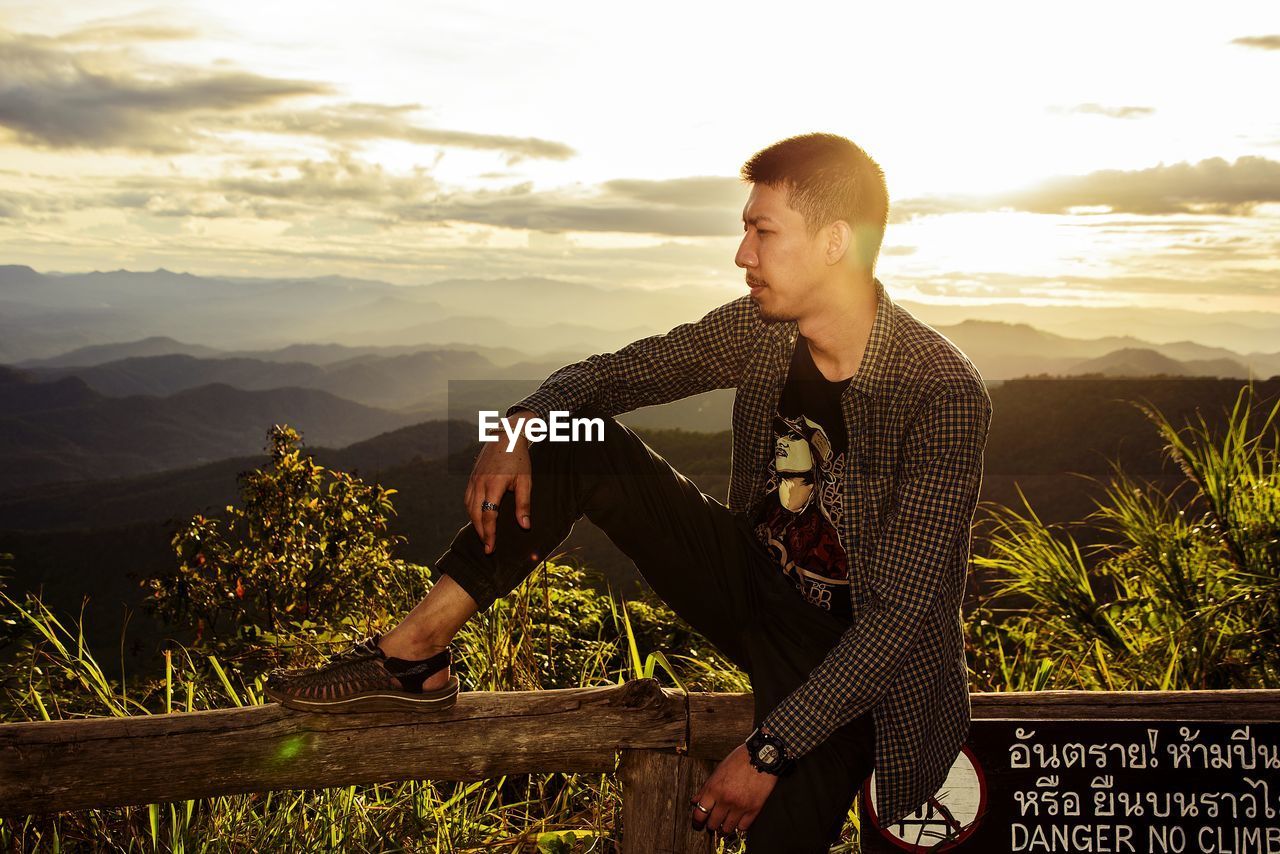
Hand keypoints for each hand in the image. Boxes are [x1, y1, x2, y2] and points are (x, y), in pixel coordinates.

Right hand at [464, 408, 534, 552]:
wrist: (507, 435)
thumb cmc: (519, 458)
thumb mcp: (526, 481)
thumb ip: (524, 504)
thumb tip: (524, 526)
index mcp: (494, 484)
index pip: (488, 515)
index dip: (489, 534)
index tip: (491, 547)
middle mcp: (480, 483)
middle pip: (475, 514)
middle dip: (481, 533)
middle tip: (487, 548)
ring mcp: (473, 479)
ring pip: (469, 507)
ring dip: (474, 523)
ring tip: (483, 535)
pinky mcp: (472, 477)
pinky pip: (467, 498)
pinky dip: (471, 511)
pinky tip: (477, 517)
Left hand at [690, 744, 777, 836]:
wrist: (761, 756)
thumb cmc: (740, 760)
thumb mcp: (718, 771)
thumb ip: (706, 788)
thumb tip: (695, 801)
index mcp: (714, 789)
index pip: (700, 813)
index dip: (697, 822)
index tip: (698, 824)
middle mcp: (725, 800)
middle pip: (713, 824)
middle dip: (711, 824)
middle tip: (713, 821)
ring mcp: (740, 806)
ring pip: (727, 829)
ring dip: (725, 827)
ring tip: (726, 822)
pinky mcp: (754, 809)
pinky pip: (743, 827)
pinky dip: (740, 825)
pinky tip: (739, 819)